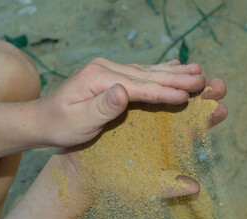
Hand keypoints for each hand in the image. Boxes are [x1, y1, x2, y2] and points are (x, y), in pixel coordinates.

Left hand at [34, 58, 225, 146]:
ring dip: (172, 71)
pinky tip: (172, 65)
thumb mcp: (76, 121)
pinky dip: (158, 70)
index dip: (163, 92)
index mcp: (98, 77)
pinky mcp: (109, 75)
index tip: (187, 96)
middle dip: (175, 77)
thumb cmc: (59, 125)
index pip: (138, 86)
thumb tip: (123, 91)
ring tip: (196, 70)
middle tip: (203, 79)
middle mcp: (104, 68)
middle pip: (146, 73)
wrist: (43, 119)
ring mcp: (107, 69)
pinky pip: (139, 72)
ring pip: (146, 70)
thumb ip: (101, 107)